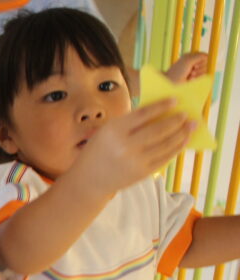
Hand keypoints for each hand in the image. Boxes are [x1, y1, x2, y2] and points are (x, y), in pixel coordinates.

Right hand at [73, 99, 193, 195]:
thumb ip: (130, 123)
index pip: (144, 114)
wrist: (89, 179)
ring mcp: (135, 161)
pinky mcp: (142, 173)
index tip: (175, 100)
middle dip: (176, 121)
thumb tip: (159, 113)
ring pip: (165, 144)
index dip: (161, 106)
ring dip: (181, 134)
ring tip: (190, 126)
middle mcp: (125, 146)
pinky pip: (165, 158)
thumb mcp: (107, 132)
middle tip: (186, 114)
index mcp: (114, 131)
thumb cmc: (98, 150)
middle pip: (158, 130)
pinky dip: (176, 148)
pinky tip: (182, 140)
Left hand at [167, 51, 208, 82]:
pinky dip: (196, 78)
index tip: (194, 64)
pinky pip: (202, 77)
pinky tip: (189, 79)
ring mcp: (194, 70)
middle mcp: (193, 62)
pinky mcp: (195, 78)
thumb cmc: (178, 72)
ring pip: (205, 71)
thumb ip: (199, 56)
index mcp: (190, 56)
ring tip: (189, 75)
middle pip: (206, 64)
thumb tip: (207, 56)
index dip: (202, 61)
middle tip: (190, 71)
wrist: (171, 84)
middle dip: (199, 68)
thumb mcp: (188, 61)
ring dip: (197, 74)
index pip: (205, 57)